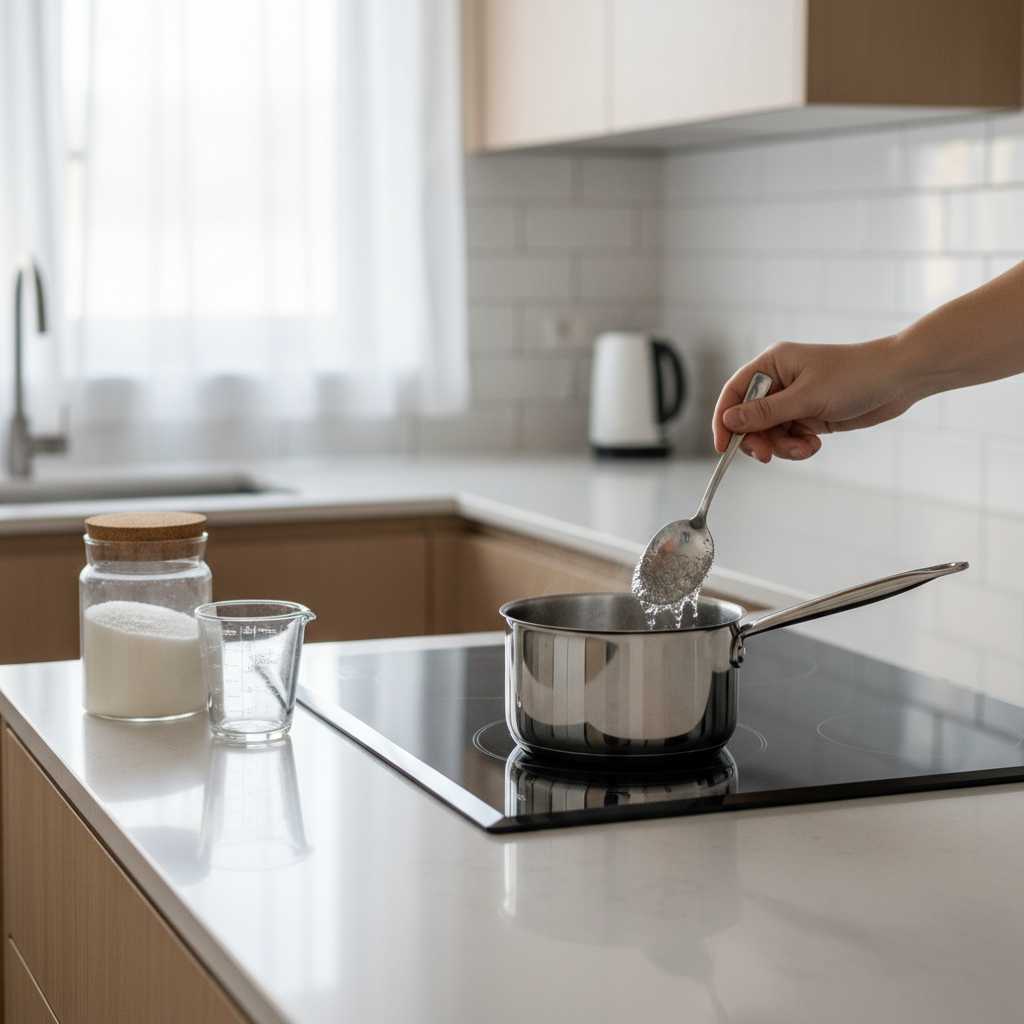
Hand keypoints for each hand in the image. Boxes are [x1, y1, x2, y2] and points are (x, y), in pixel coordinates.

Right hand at [712, 338, 916, 461]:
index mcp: (772, 365)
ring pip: (770, 433)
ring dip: (783, 447)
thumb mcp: (807, 397)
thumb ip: (766, 412)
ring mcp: (795, 400)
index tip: (723, 447)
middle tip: (768, 456)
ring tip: (806, 448)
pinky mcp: (809, 416)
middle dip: (758, 439)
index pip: (735, 394)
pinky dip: (798, 447)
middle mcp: (780, 382)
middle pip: (750, 419)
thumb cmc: (856, 375)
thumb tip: (729, 420)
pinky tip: (815, 444)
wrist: (900, 379)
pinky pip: (789, 438)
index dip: (724, 420)